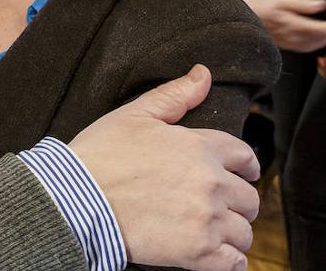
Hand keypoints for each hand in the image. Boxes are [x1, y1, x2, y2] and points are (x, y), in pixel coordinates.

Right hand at [70, 65, 259, 270]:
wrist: (76, 199)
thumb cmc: (101, 154)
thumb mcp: (134, 115)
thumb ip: (175, 95)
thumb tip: (204, 74)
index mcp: (200, 148)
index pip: (244, 156)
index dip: (246, 165)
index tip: (244, 174)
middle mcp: (211, 183)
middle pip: (248, 198)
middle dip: (238, 202)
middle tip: (222, 207)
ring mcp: (206, 219)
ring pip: (244, 231)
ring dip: (233, 232)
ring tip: (216, 232)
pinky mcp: (197, 253)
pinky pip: (233, 262)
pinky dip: (230, 260)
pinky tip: (217, 255)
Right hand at [244, 0, 325, 52]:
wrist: (238, 22)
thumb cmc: (255, 8)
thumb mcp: (280, 0)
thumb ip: (303, 5)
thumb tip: (321, 6)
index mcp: (293, 26)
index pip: (325, 30)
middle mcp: (293, 38)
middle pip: (323, 39)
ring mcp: (289, 44)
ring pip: (317, 45)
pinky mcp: (285, 45)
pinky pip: (308, 48)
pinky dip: (319, 42)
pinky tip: (319, 36)